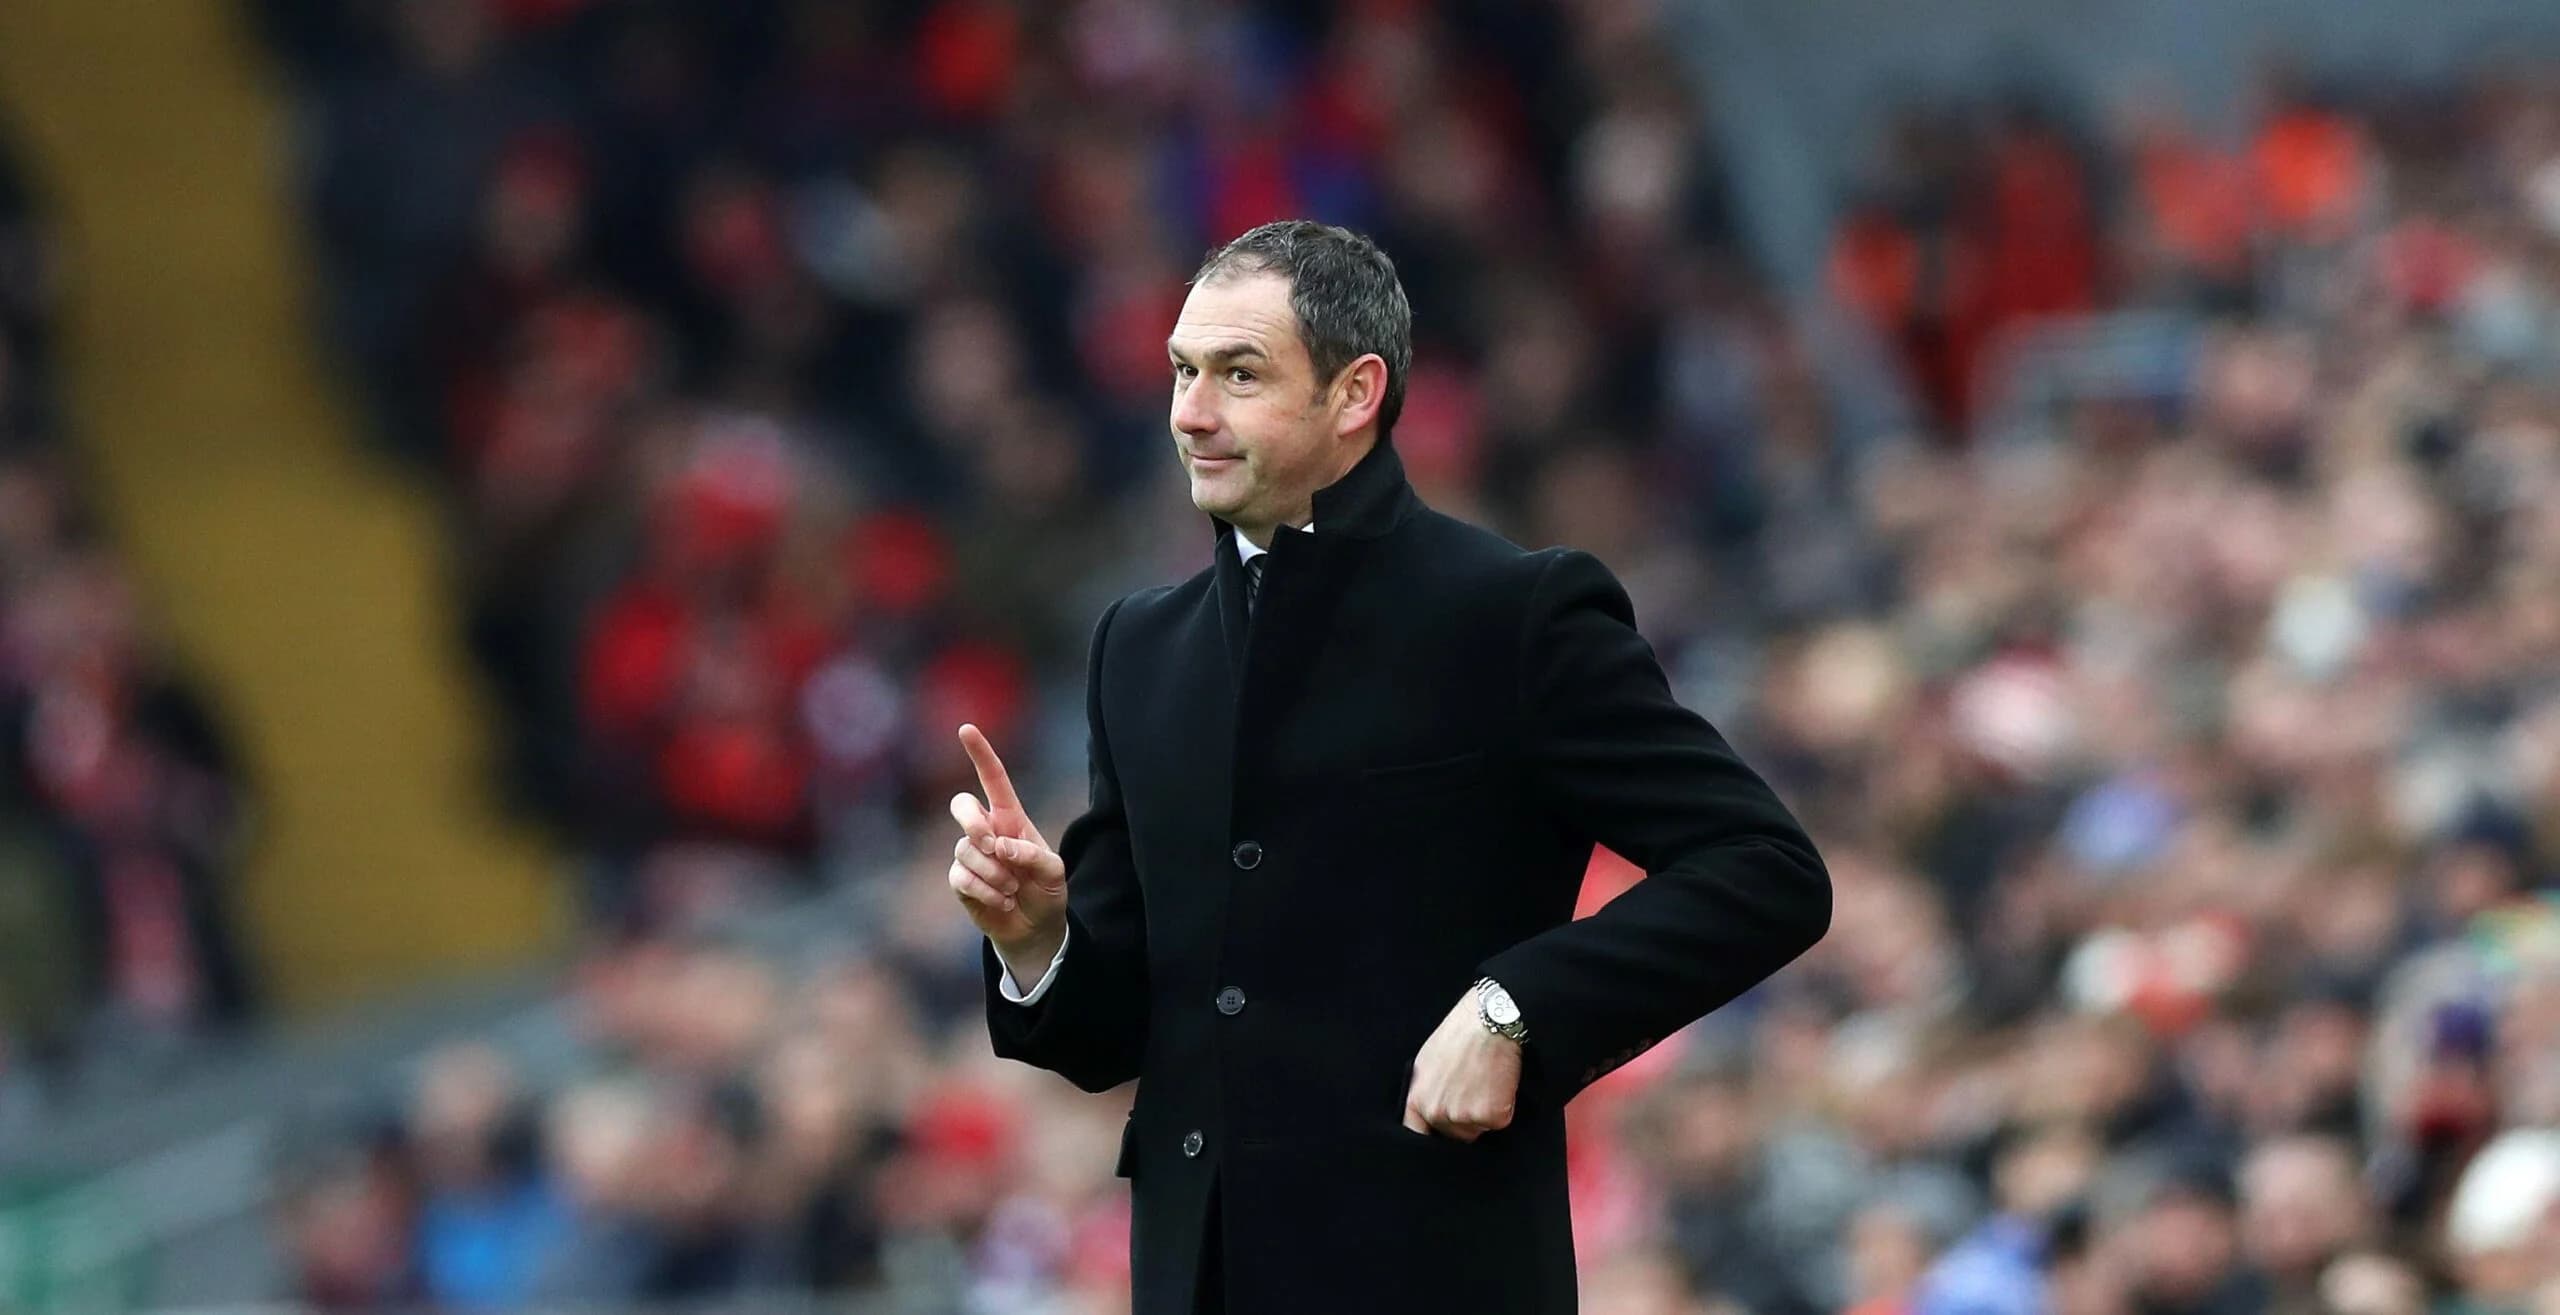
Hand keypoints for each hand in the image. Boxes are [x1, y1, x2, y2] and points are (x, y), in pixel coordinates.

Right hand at [947, 724, 1068, 975]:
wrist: (1035, 928)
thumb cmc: (1047, 891)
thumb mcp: (1054, 871)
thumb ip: (1032, 854)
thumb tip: (999, 847)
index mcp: (1011, 818)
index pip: (993, 779)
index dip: (980, 754)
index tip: (966, 729)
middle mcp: (987, 831)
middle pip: (962, 805)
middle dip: (973, 821)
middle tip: (993, 846)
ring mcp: (971, 855)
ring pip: (965, 848)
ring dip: (994, 872)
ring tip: (1013, 890)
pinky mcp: (960, 880)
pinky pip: (960, 876)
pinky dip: (986, 891)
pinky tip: (1003, 902)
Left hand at [1402, 984, 1521, 1141]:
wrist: (1488, 1021)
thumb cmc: (1459, 1034)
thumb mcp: (1427, 1062)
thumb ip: (1426, 1092)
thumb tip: (1430, 1113)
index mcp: (1418, 1100)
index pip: (1416, 1134)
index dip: (1430, 1136)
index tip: (1439, 1136)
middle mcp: (1437, 1112)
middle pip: (1453, 1135)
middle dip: (1463, 1119)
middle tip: (1472, 1089)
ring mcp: (1464, 1117)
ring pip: (1477, 1129)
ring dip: (1483, 1114)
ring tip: (1485, 1080)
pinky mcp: (1492, 1117)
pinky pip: (1499, 1121)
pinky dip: (1503, 1106)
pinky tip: (1499, 1082)